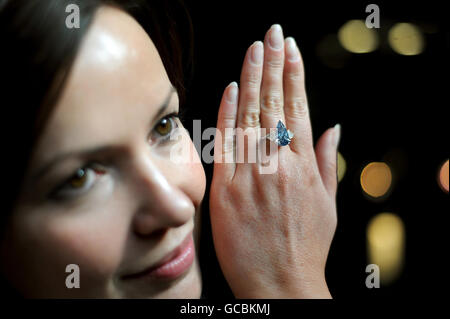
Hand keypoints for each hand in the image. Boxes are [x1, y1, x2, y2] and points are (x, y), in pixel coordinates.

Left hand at [209, 24, 339, 297]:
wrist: (279, 283)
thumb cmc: (305, 246)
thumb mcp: (328, 204)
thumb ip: (327, 162)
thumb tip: (334, 128)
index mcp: (304, 166)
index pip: (299, 108)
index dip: (294, 76)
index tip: (291, 50)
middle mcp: (279, 163)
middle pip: (274, 104)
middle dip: (273, 65)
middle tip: (272, 33)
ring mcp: (252, 174)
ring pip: (250, 116)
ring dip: (251, 79)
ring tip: (254, 49)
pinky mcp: (227, 188)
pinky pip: (226, 143)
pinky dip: (228, 113)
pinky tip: (230, 88)